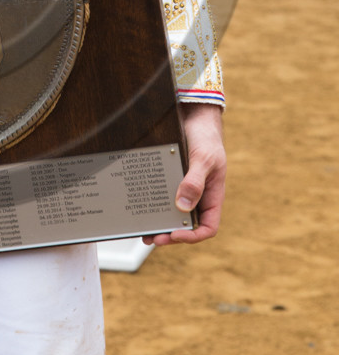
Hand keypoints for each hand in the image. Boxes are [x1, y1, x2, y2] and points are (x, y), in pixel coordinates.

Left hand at [144, 103, 226, 245]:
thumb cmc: (206, 138)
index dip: (193, 236)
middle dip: (171, 235)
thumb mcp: (203, 159)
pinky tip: (142, 209)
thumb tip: (183, 206)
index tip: (175, 234)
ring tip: (144, 231)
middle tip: (153, 238)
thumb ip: (195, 182)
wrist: (195, 117)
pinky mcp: (172, 181)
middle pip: (187, 226)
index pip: (208, 227)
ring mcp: (185, 189)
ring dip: (160, 225)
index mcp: (212, 196)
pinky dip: (154, 206)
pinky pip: (164, 198)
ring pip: (174, 215)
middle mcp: (199, 197)